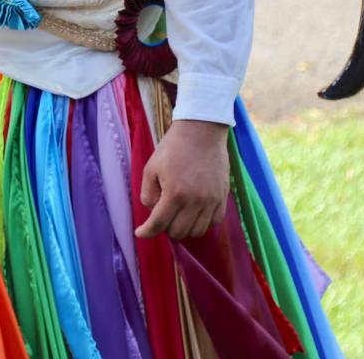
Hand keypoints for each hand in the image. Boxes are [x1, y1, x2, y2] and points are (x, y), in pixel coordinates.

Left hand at [136, 118, 230, 240]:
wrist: (201, 131)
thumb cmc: (173, 147)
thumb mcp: (151, 167)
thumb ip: (148, 193)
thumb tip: (153, 211)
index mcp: (175, 193)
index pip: (159, 224)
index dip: (147, 232)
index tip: (140, 233)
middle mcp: (195, 200)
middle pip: (179, 232)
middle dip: (166, 228)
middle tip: (162, 215)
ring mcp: (211, 200)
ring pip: (198, 231)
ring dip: (185, 227)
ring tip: (178, 214)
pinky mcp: (223, 196)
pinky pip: (215, 222)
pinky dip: (203, 222)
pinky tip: (195, 211)